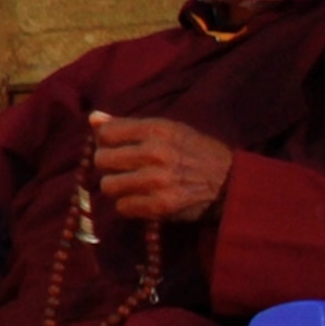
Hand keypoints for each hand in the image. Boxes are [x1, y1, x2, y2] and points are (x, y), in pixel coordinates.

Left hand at [90, 111, 233, 222]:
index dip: (106, 141)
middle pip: (102, 159)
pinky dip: (129, 205)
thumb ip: (130, 125)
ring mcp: (157, 181)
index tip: (115, 147)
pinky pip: (123, 207)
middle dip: (108, 165)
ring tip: (132, 185)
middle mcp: (155, 153)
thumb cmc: (196, 152)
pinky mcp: (161, 206)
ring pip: (108, 185)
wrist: (231, 183)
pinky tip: (142, 199)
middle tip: (123, 168)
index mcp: (157, 129)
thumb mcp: (169, 130)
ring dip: (117, 187)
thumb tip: (94, 118)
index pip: (106, 133)